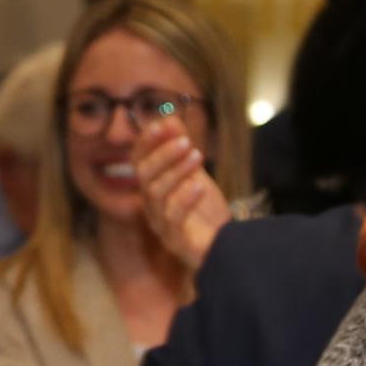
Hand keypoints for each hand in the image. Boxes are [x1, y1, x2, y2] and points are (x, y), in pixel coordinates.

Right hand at [132, 119, 230, 273]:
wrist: (226, 247)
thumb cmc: (206, 212)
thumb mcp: (196, 174)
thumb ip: (182, 149)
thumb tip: (170, 118)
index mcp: (151, 188)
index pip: (138, 161)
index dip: (147, 142)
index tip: (163, 124)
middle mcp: (150, 206)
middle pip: (144, 175)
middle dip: (163, 154)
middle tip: (185, 141)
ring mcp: (160, 225)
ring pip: (156, 193)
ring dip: (176, 171)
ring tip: (198, 156)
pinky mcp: (175, 241)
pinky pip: (173, 218)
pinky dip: (185, 199)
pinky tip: (200, 185)